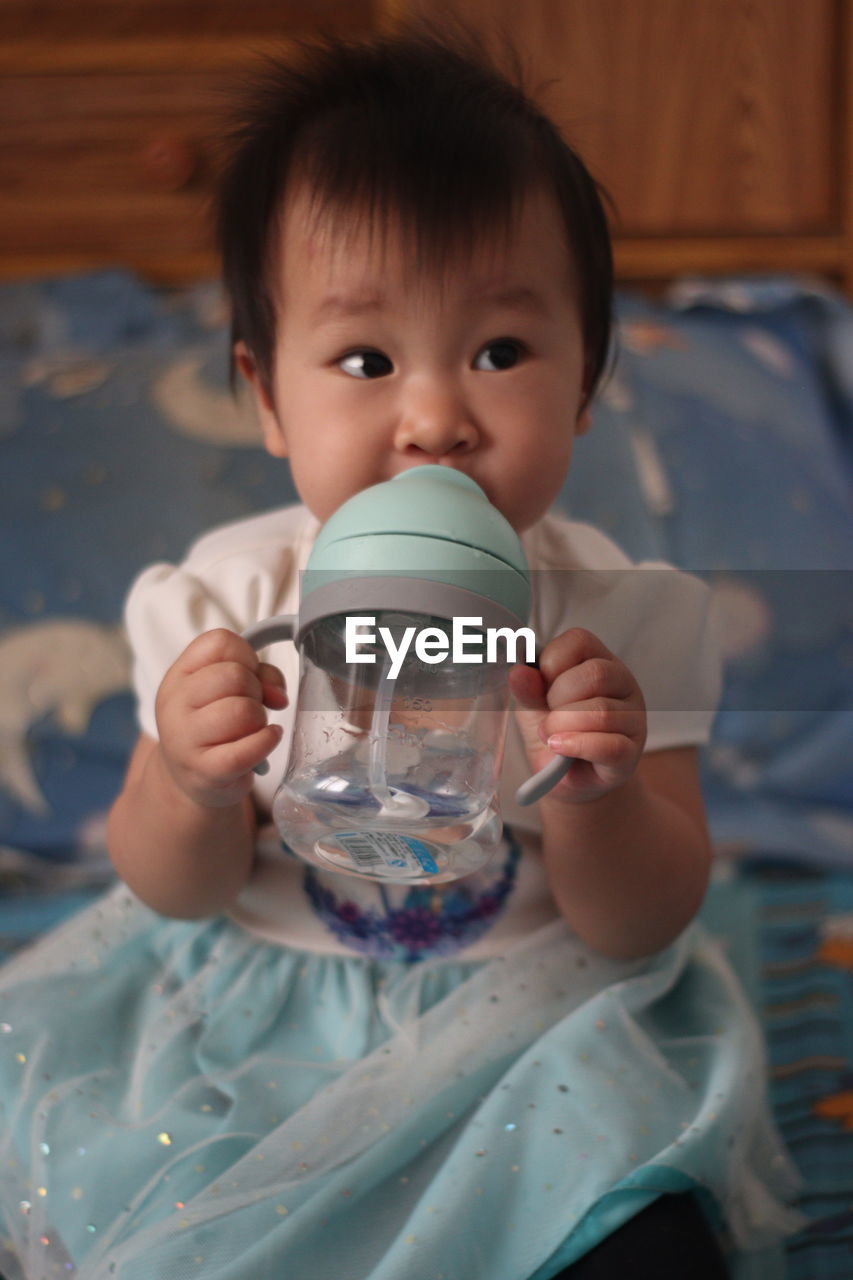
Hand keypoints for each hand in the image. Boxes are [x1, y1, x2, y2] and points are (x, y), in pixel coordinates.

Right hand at [155, 628, 286, 808]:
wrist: (191, 779)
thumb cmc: (216, 727)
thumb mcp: (227, 691)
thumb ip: (259, 675)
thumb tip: (277, 695)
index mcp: (178, 675)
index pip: (220, 642)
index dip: (246, 656)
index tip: (247, 676)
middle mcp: (174, 704)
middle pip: (235, 675)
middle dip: (255, 690)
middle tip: (250, 707)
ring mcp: (185, 739)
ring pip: (244, 711)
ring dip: (260, 719)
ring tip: (252, 728)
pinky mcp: (206, 771)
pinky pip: (248, 749)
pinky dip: (267, 741)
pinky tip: (267, 739)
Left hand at [508, 628, 645, 802]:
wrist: (563, 778)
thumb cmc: (554, 732)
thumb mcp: (533, 704)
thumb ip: (527, 688)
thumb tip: (517, 673)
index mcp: (598, 660)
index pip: (580, 641)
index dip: (552, 663)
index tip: (542, 685)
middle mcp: (622, 684)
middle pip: (595, 674)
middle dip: (558, 697)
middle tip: (547, 716)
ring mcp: (633, 718)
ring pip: (601, 711)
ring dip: (562, 725)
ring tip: (550, 736)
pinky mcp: (631, 753)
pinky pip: (609, 745)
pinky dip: (576, 746)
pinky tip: (560, 747)